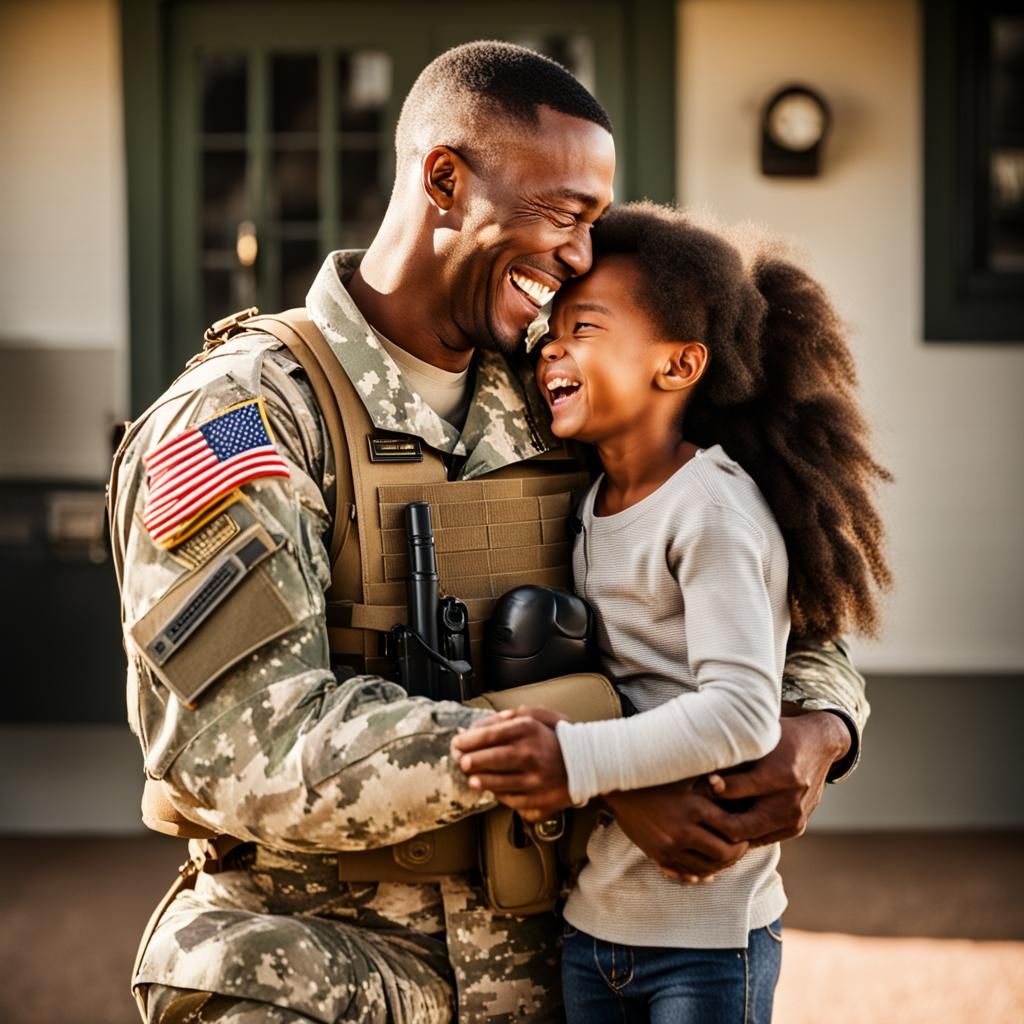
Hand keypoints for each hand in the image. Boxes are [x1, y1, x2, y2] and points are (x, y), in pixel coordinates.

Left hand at [450, 707, 571, 817]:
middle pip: (491, 759)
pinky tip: (494, 789)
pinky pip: (512, 801)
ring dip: (481, 781)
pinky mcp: (539, 801)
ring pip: (499, 783)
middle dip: (470, 761)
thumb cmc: (559, 739)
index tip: (458, 743)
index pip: (490, 735)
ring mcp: (535, 780)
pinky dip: (501, 795)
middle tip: (461, 762)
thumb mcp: (539, 717)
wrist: (589, 763)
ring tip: (472, 779)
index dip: (469, 740)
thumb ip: (510, 717)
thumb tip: (482, 724)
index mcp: (529, 731)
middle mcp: (531, 755)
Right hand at [604, 779, 748, 882]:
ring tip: (725, 857)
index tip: (747, 833)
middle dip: (736, 854)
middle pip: (722, 854)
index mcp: (694, 808)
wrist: (618, 790)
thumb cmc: (655, 777)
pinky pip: (683, 873)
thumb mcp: (684, 775)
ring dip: (719, 866)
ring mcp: (668, 846)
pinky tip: (706, 873)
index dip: (743, 835)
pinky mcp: (656, 855)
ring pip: (705, 868)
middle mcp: (683, 831)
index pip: (730, 831)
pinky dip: (698, 875)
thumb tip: (729, 786)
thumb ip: (708, 783)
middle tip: (741, 848)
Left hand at [707, 710, 851, 845]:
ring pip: (748, 838)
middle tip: (693, 813)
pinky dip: (742, 833)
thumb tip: (699, 774)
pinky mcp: (797, 827)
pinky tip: (725, 821)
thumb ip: (732, 759)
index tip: (695, 785)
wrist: (819, 745)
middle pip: (740, 827)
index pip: (734, 792)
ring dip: (725, 832)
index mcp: (781, 775)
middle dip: (713, 822)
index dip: (709, 790)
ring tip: (704, 819)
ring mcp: (796, 818)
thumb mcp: (757, 739)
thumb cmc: (782, 738)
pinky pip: (761, 838)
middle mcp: (790, 801)